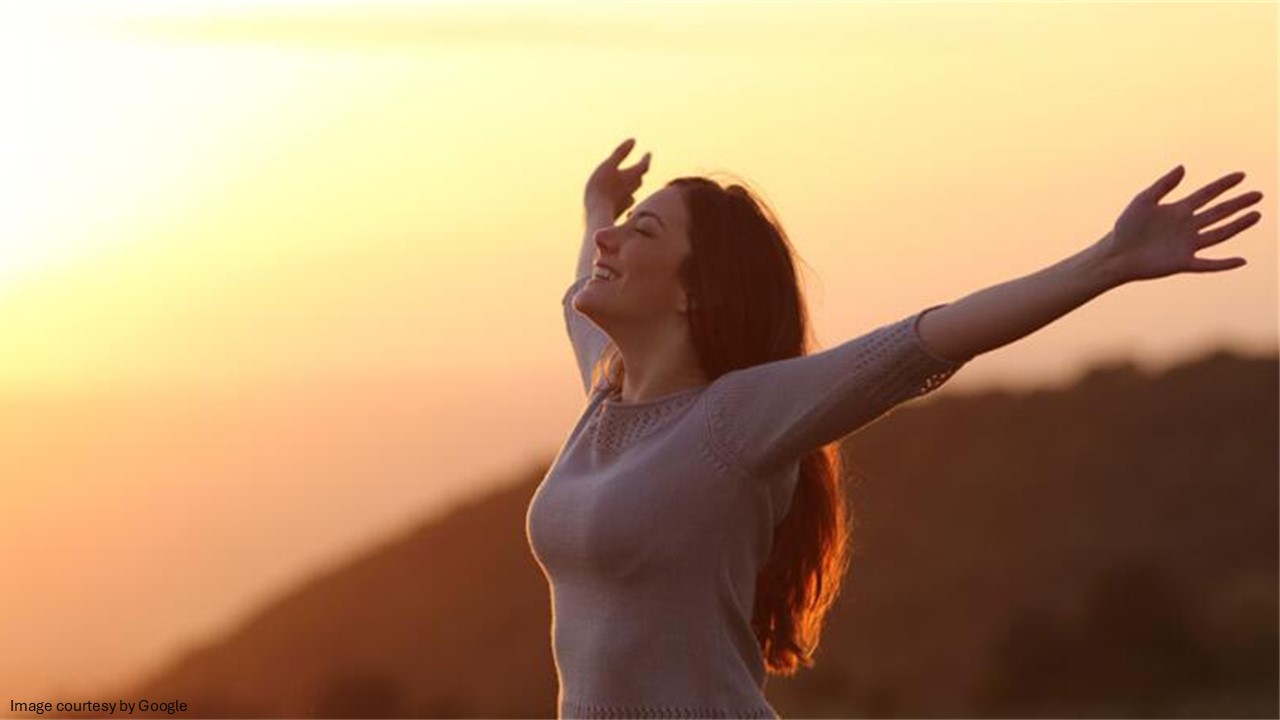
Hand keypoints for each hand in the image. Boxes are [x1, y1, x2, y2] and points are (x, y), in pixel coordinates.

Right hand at [584, 137, 650, 221]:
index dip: (646, 159)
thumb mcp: (609, 166)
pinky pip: (626, 202)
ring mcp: (626, 202)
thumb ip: (620, 153)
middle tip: (641, 165)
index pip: (643, 166)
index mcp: (630, 176)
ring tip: (631, 181)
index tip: (648, 153)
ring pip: (632, 191)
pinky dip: (625, 196)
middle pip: (639, 179)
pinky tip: (623, 199)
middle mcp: (631, 189)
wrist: (596, 216)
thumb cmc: (601, 188)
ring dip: (632, 185)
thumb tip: (633, 140)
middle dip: (639, 172)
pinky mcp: (619, 211)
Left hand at [1102, 165, 1263, 282]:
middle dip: (1238, 204)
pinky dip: (1224, 264)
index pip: (1207, 194)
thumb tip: (1183, 167)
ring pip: (1219, 234)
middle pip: (1219, 213)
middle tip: (1258, 195)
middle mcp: (1187, 226)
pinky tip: (1241, 261)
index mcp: (1179, 209)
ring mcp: (1187, 245)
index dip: (1224, 185)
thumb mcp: (1144, 200)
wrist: (1116, 254)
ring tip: (1256, 215)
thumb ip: (1163, 185)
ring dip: (1238, 225)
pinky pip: (1208, 264)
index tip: (1241, 175)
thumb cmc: (1126, 227)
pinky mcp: (1183, 263)